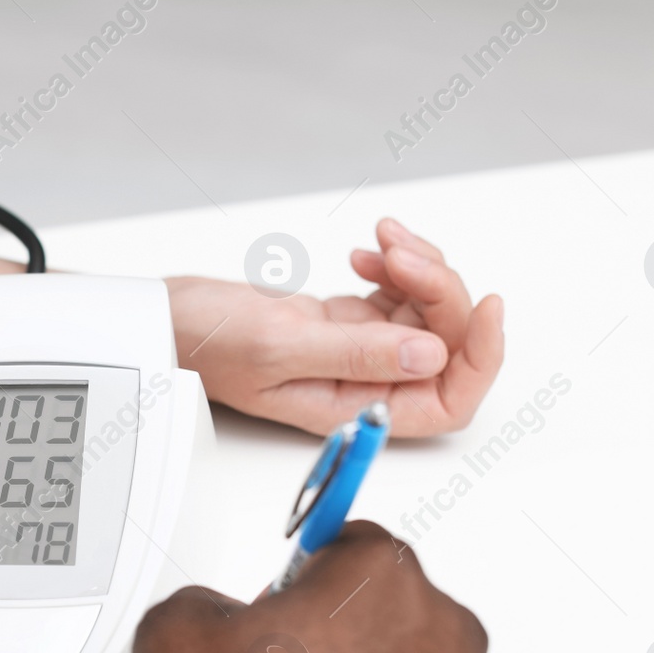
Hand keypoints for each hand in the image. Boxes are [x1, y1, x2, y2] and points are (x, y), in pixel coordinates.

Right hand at [166, 218, 503, 436]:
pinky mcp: (348, 321)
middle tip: (401, 255)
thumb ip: (357, 353)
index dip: (479, 358)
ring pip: (427, 313)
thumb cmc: (205, 343)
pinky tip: (367, 252)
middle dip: (439, 292)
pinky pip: (401, 294)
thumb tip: (430, 354)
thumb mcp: (280, 346)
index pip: (448, 401)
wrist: (167, 315)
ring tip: (383, 242)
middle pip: (444, 346)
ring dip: (419, 268)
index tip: (486, 305)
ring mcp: (359, 352)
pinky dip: (397, 265)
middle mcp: (364, 386)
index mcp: (354, 409)